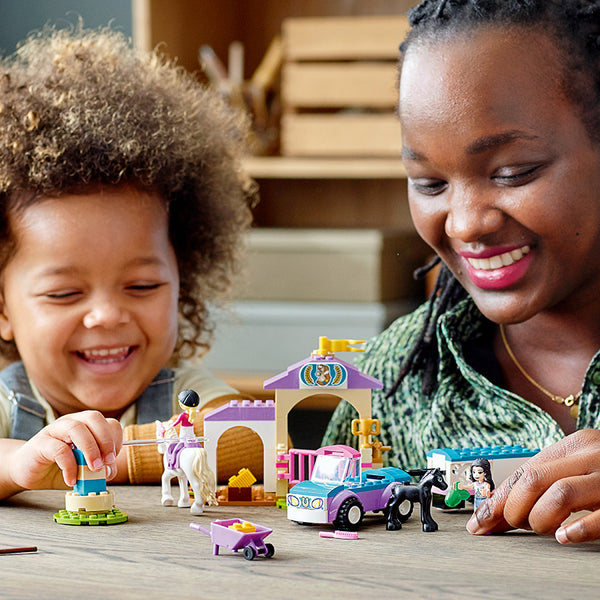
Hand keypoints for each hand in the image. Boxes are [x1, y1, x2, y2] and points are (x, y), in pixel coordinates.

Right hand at [8, 411, 122, 491]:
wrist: (27, 471)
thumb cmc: (59, 467)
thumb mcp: (84, 469)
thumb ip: (99, 469)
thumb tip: (109, 472)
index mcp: (86, 424)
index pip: (108, 422)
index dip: (115, 440)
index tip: (113, 459)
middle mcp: (72, 422)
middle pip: (94, 418)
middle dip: (105, 440)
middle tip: (107, 462)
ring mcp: (55, 430)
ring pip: (77, 428)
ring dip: (90, 449)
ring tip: (94, 469)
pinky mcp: (40, 443)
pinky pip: (59, 449)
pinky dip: (69, 466)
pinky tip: (72, 479)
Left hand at [466, 429, 599, 543]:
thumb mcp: (577, 467)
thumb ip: (544, 481)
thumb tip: (496, 507)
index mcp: (573, 445)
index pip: (522, 472)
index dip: (495, 499)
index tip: (477, 523)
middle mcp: (591, 454)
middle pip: (533, 480)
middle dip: (513, 509)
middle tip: (511, 526)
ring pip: (559, 494)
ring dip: (540, 518)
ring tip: (544, 530)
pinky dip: (578, 529)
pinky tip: (566, 537)